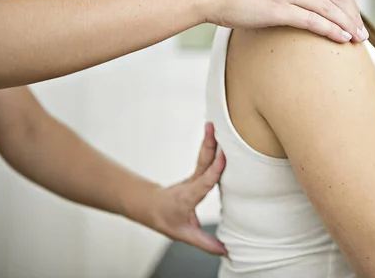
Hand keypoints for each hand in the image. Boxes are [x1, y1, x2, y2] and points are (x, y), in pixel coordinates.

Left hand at [150, 123, 227, 255]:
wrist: (149, 206)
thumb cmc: (164, 218)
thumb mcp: (183, 234)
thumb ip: (204, 242)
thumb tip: (225, 250)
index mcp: (189, 197)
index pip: (204, 181)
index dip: (215, 170)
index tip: (224, 156)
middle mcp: (192, 184)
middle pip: (202, 161)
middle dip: (209, 144)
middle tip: (214, 128)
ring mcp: (194, 177)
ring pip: (203, 156)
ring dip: (210, 140)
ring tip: (215, 124)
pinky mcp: (197, 174)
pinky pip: (206, 158)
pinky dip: (212, 146)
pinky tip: (219, 136)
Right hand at [202, 0, 367, 42]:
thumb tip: (307, 3)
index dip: (349, 4)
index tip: (356, 20)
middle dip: (353, 16)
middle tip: (362, 35)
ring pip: (328, 8)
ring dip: (347, 25)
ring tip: (357, 40)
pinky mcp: (277, 8)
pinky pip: (313, 20)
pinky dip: (331, 30)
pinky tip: (341, 38)